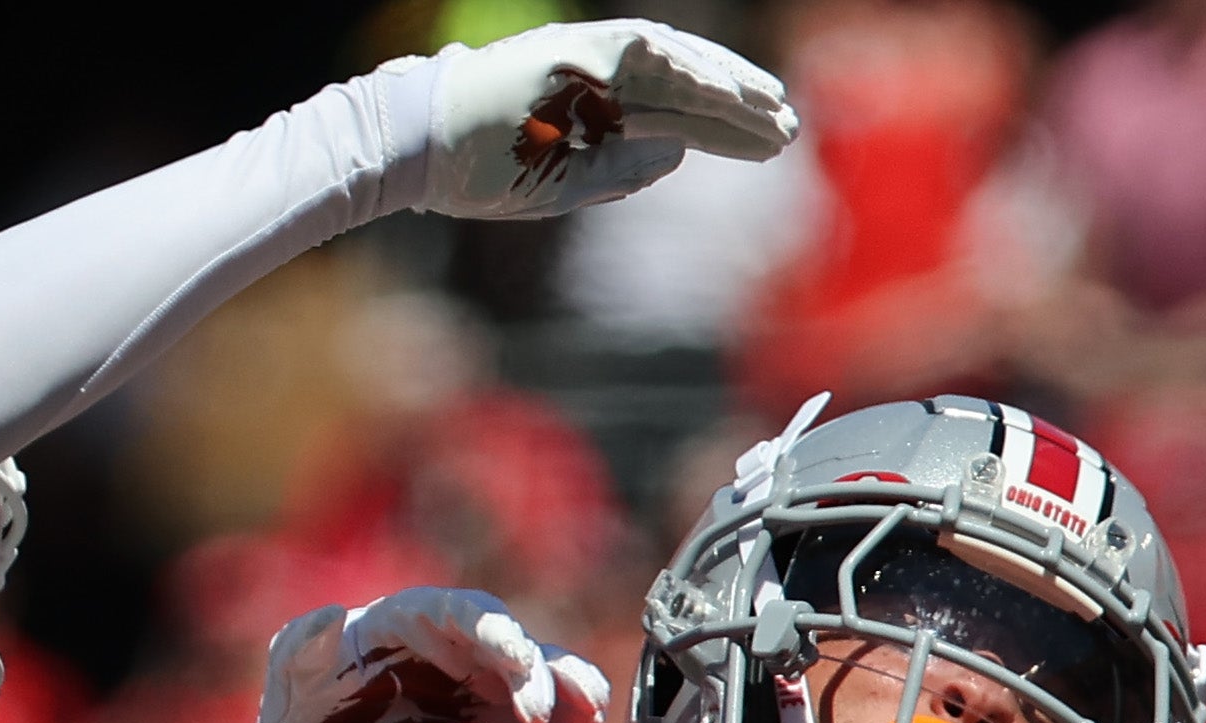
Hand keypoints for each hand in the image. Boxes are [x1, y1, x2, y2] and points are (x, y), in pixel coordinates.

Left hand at [248, 587, 607, 722]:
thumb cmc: (300, 719)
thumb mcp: (289, 684)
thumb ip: (302, 648)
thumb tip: (330, 617)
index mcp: (406, 625)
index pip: (454, 612)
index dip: (489, 628)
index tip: (513, 654)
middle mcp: (452, 648)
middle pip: (506, 642)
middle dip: (531, 668)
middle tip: (536, 711)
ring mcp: (479, 687)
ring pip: (536, 672)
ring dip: (565, 685)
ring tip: (587, 710)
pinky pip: (543, 713)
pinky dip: (567, 715)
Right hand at [399, 20, 799, 221]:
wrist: (417, 148)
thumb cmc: (474, 168)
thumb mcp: (557, 183)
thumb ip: (614, 170)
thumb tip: (676, 156)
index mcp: (590, 98)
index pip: (670, 103)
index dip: (720, 119)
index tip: (763, 137)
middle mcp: (595, 71)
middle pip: (684, 81)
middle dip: (739, 105)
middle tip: (788, 126)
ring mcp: (587, 59)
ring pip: (677, 67)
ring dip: (729, 91)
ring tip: (775, 117)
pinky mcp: (577, 56)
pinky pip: (650, 60)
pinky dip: (693, 76)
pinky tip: (732, 98)